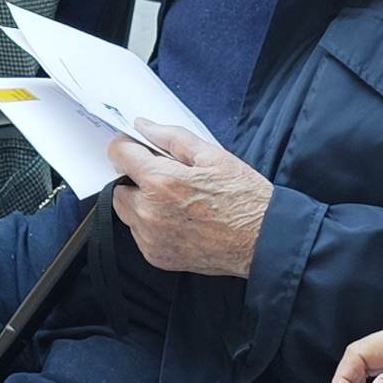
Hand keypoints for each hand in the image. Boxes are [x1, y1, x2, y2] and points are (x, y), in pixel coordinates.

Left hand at [106, 123, 273, 279]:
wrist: (263, 240)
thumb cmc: (243, 198)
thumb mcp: (212, 155)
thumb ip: (171, 137)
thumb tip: (143, 126)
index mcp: (161, 181)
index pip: (119, 155)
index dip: (127, 147)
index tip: (137, 148)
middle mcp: (150, 212)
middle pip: (119, 187)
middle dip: (136, 179)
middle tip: (167, 179)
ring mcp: (151, 238)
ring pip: (127, 212)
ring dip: (141, 203)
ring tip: (175, 202)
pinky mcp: (157, 256)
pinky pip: (139, 235)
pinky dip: (151, 226)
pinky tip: (179, 221)